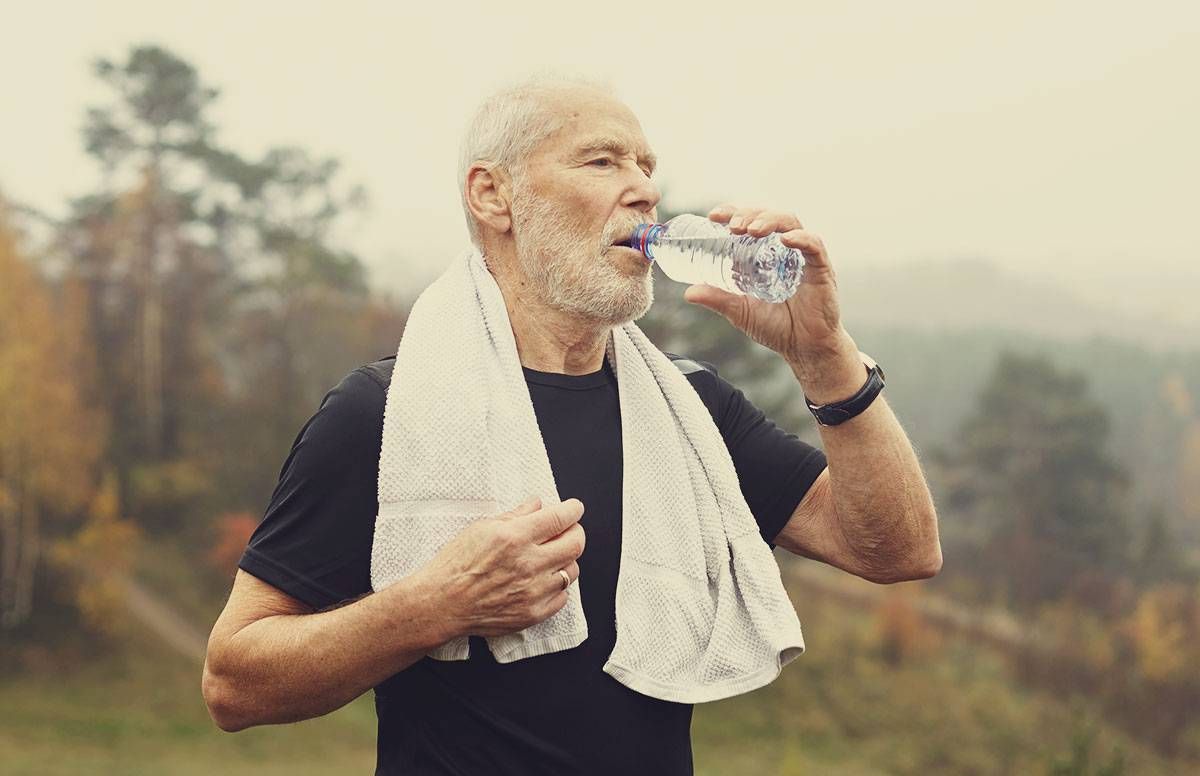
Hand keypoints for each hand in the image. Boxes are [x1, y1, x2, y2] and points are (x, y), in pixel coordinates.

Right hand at [422, 497, 585, 638]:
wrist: (441, 603)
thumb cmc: (455, 565)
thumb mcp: (481, 528)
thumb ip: (515, 515)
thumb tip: (537, 504)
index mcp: (515, 538)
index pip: (560, 518)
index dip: (573, 510)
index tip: (574, 508)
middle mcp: (528, 564)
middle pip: (575, 544)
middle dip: (576, 532)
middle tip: (569, 530)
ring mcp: (533, 591)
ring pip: (572, 571)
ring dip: (566, 560)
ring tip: (551, 557)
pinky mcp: (533, 613)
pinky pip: (562, 597)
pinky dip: (557, 586)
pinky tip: (542, 580)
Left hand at [683, 204, 848, 362]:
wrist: (804, 348)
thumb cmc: (777, 327)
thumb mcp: (740, 311)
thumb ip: (718, 299)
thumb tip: (688, 292)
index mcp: (765, 253)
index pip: (749, 221)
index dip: (733, 212)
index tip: (714, 216)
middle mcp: (784, 248)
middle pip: (768, 216)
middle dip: (749, 214)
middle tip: (732, 225)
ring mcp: (803, 256)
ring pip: (790, 222)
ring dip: (769, 220)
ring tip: (751, 229)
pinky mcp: (821, 268)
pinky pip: (814, 245)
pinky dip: (801, 238)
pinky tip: (785, 239)